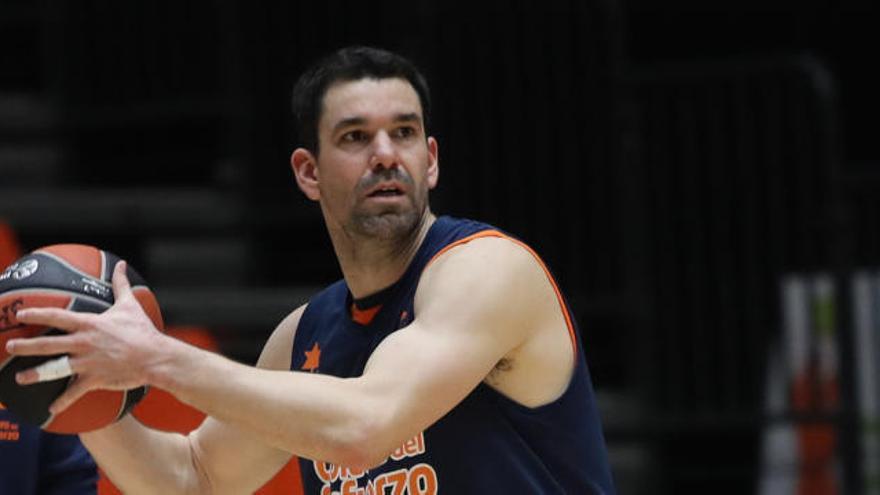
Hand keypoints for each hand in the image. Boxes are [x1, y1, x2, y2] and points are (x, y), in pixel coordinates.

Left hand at [6, 261, 166, 414]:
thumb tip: (119, 265)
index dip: (37, 314)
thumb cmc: (142, 330)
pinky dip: (63, 401)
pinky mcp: (95, 379)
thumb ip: (120, 284)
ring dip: (35, 374)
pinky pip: (74, 392)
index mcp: (90, 324)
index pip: (57, 317)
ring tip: (20, 378)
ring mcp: (88, 362)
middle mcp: (84, 343)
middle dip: (26, 345)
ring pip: (55, 369)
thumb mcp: (129, 305)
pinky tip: (51, 409)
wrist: (155, 357)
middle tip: (10, 345)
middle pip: (49, 343)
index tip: (21, 314)